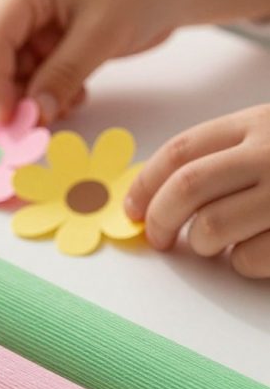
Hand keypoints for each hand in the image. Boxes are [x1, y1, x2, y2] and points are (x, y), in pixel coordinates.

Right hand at [0, 0, 179, 123]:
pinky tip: (74, 96)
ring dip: (31, 97)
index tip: (9, 120)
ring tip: (66, 105)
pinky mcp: (48, 38)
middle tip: (33, 122)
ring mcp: (33, 19)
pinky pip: (32, 74)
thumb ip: (63, 76)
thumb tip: (34, 114)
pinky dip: (46, 93)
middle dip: (7, 92)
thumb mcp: (101, 36)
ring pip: (10, 71)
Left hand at [125, 105, 269, 277]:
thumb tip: (159, 193)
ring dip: (203, 244)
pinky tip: (258, 250)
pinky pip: (247, 259)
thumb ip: (226, 154)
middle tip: (159, 238)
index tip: (132, 209)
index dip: (145, 184)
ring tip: (223, 243)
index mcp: (255, 125)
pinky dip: (242, 263)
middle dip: (160, 219)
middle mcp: (269, 154)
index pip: (181, 150)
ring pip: (211, 227)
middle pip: (186, 186)